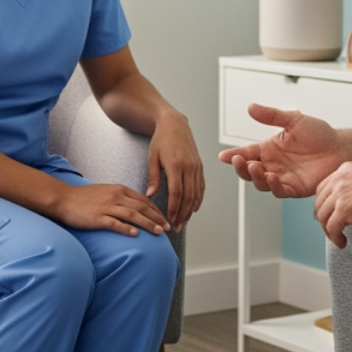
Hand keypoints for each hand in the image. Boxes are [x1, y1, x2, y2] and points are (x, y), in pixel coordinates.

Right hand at [50, 182, 168, 235]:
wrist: (63, 198)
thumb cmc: (84, 197)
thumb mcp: (106, 192)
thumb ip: (121, 197)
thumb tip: (136, 206)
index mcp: (119, 189)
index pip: (144, 200)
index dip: (156, 210)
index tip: (165, 219)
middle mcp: (115, 196)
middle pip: (142, 207)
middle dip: (157, 218)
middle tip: (168, 228)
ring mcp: (106, 207)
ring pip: (132, 215)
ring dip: (148, 224)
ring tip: (158, 232)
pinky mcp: (97, 217)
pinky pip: (114, 223)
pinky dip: (126, 228)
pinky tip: (135, 234)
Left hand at [147, 110, 203, 229]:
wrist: (175, 124)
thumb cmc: (160, 140)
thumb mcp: (152, 157)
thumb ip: (153, 177)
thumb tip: (150, 196)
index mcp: (176, 164)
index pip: (176, 192)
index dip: (173, 208)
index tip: (169, 220)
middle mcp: (189, 166)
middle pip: (188, 196)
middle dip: (182, 214)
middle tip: (176, 227)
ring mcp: (197, 167)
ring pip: (196, 194)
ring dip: (190, 210)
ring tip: (183, 222)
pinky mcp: (200, 166)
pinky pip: (201, 187)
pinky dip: (198, 200)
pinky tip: (193, 210)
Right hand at [217, 103, 344, 197]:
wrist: (340, 148)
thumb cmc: (320, 134)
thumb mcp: (294, 120)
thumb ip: (272, 115)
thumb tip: (251, 107)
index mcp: (269, 149)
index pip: (246, 153)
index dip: (233, 155)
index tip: (223, 156)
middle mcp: (273, 164)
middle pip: (249, 171)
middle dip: (241, 167)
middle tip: (239, 161)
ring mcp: (283, 178)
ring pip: (261, 182)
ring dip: (255, 176)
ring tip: (255, 166)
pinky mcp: (295, 188)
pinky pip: (279, 191)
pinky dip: (273, 186)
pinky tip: (273, 177)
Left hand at [314, 162, 351, 247]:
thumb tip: (342, 206)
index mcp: (344, 170)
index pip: (322, 189)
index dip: (324, 205)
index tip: (331, 216)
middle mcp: (339, 179)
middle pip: (319, 203)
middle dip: (324, 219)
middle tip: (333, 230)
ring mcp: (340, 194)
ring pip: (323, 217)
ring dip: (329, 231)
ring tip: (339, 238)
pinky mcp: (344, 209)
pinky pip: (331, 228)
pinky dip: (334, 238)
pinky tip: (343, 242)